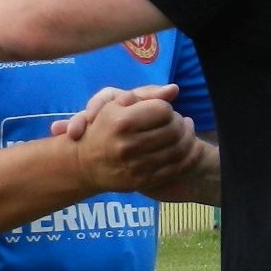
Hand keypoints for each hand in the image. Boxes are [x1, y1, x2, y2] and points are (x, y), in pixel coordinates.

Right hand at [58, 85, 203, 196]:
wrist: (84, 164)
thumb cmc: (103, 127)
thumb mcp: (116, 103)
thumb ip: (146, 94)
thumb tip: (174, 89)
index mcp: (121, 122)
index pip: (163, 110)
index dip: (166, 107)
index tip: (162, 110)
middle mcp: (128, 146)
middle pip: (173, 129)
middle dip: (179, 123)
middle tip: (178, 121)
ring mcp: (135, 166)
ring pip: (178, 150)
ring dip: (187, 138)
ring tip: (186, 132)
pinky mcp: (142, 181)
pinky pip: (175, 168)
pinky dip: (187, 157)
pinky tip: (186, 149)